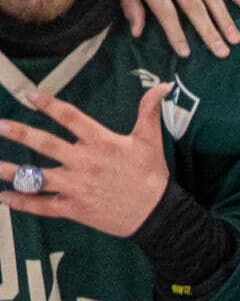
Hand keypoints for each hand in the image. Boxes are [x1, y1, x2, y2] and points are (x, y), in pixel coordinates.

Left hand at [0, 83, 173, 237]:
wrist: (157, 214)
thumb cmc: (151, 176)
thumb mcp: (151, 141)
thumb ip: (149, 111)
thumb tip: (163, 85)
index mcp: (102, 143)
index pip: (71, 118)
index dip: (50, 105)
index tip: (30, 94)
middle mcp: (85, 163)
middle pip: (45, 144)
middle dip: (19, 133)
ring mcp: (77, 187)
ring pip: (36, 177)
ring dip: (9, 171)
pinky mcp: (75, 208)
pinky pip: (42, 205)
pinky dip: (21, 202)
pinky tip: (3, 196)